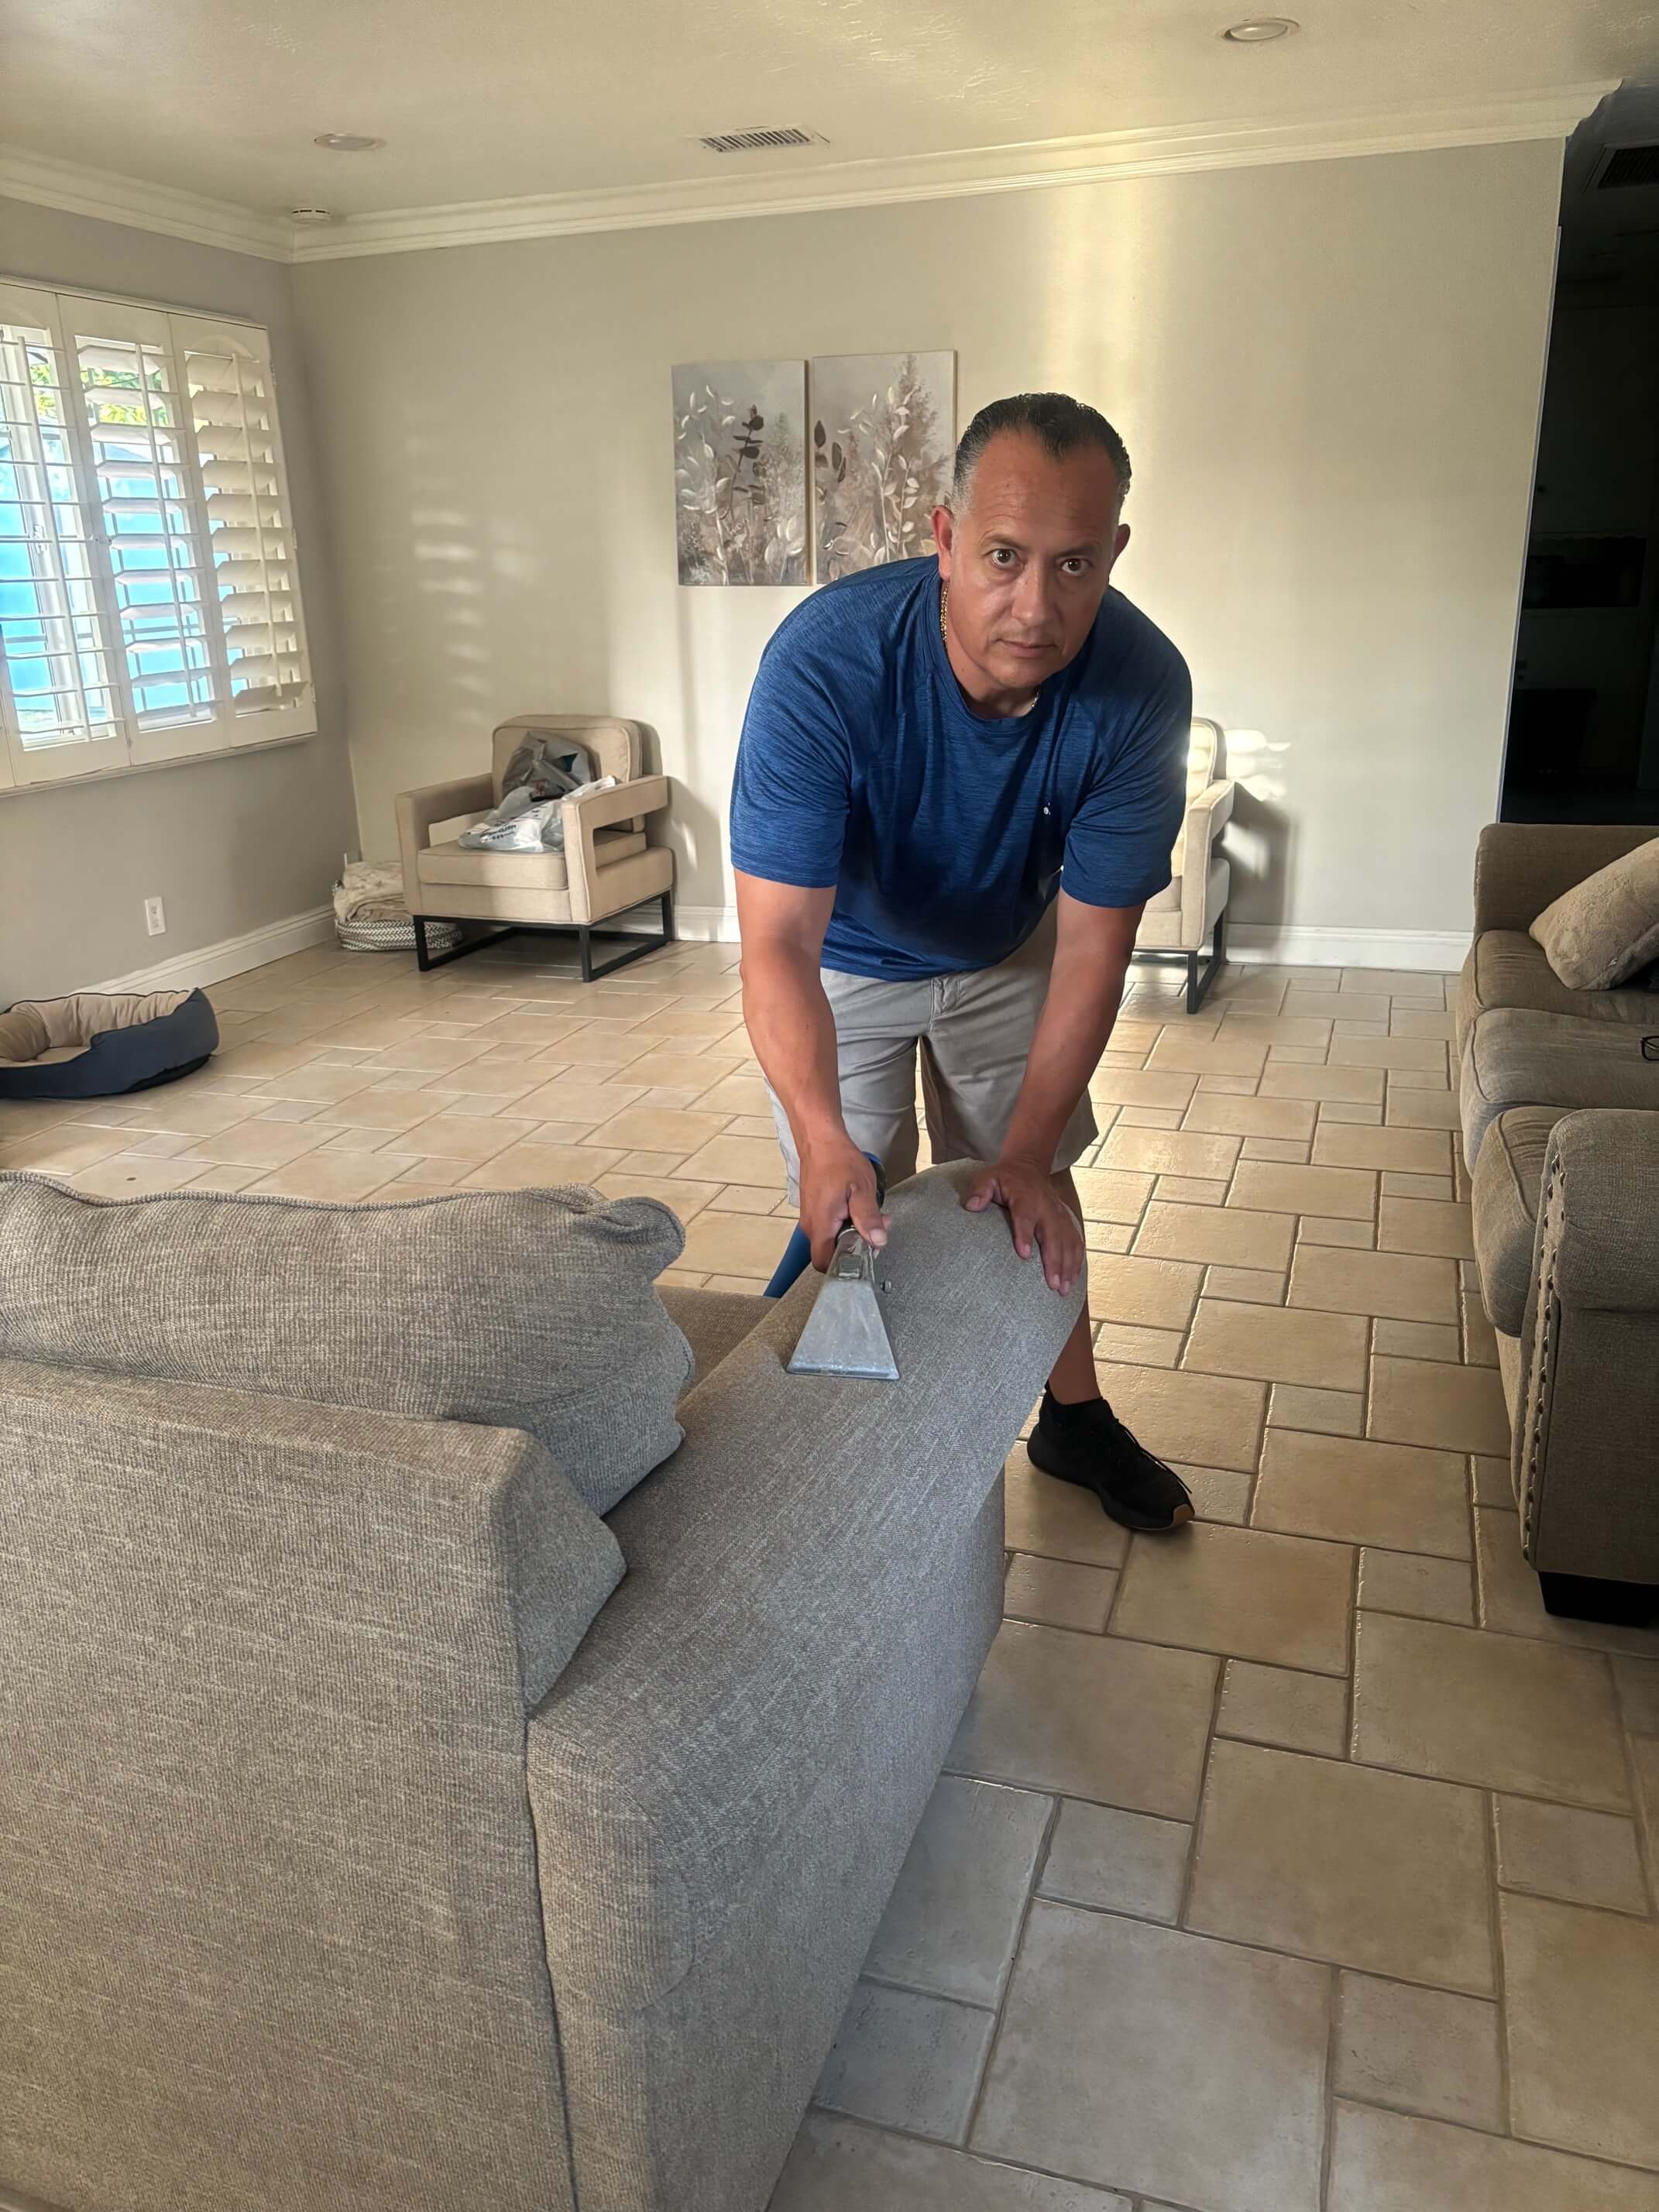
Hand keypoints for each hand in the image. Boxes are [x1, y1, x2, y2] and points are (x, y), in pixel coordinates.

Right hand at [798, 1134, 889, 1271]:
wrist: (820, 1140)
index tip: (866, 1250)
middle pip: (831, 1253)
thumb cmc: (838, 1160)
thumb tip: (878, 1241)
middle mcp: (811, 1225)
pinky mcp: (814, 1210)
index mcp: (820, 1224)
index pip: (824, 1263)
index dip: (846, 1264)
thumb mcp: (861, 1189)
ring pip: (832, 1239)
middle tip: (876, 1227)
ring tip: (870, 1214)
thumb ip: (868, 1218)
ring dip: (853, 1232)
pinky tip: (858, 1208)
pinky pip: (830, 1227)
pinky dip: (846, 1223)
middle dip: (856, 1245)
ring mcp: (811, 1218)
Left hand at [963, 1159, 1084, 1294]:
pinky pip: (1075, 1240)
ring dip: (1068, 1265)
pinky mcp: (1065, 1220)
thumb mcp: (988, 1178)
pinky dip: (1077, 1260)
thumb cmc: (1004, 1178)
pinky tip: (1073, 1279)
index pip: (1026, 1216)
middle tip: (1052, 1285)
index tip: (1024, 1255)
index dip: (1025, 1235)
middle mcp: (1046, 1206)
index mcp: (1026, 1196)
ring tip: (1064, 1288)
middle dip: (1054, 1260)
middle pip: (1052, 1235)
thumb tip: (971, 1206)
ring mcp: (1059, 1214)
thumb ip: (980, 1190)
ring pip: (1068, 1241)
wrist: (1028, 1166)